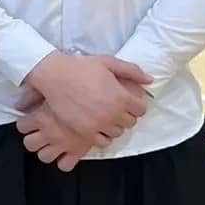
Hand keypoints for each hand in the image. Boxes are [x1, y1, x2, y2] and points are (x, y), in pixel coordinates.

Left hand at [14, 91, 94, 171]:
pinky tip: (66, 153)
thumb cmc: (78, 86)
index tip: (29, 121)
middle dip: (32, 139)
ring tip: (51, 143)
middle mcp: (50, 133)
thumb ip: (31, 94)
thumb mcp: (50, 85)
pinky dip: (64, 161)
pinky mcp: (78, 150)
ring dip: (46, 151)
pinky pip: (65, 165)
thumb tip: (18, 103)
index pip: (22, 126)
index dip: (24, 123)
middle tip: (38, 133)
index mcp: (41, 117)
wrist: (103, 96)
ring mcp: (63, 144)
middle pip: (30, 144)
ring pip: (44, 156)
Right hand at [23, 53, 152, 142]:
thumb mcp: (109, 62)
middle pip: (130, 122)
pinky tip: (97, 126)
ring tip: (105, 118)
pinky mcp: (85, 131)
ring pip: (117, 133)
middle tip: (116, 108)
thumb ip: (132, 71)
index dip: (135, 105)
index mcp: (121, 97)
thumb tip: (149, 80)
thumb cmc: (81, 67)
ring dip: (114, 126)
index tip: (128, 102)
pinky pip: (102, 142)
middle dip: (125, 115)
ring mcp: (99, 124)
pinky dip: (102, 136)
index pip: (141, 110)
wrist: (55, 76)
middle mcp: (113, 113)